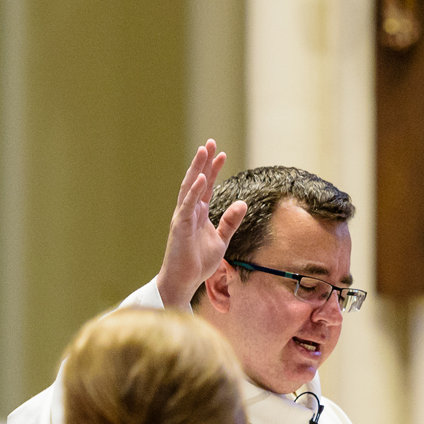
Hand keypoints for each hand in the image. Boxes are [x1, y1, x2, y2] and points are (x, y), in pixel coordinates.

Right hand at [154, 140, 247, 307]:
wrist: (184, 282)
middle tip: (210, 142)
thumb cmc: (198, 262)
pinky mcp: (180, 227)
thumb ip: (230, 221)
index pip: (207, 186)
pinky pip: (187, 206)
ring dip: (197, 169)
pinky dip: (194, 191)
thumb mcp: (221, 240)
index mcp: (199, 213)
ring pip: (190, 188)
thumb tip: (243, 202)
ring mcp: (183, 217)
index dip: (214, 169)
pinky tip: (201, 178)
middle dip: (203, 161)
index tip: (222, 153)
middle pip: (197, 181)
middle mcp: (189, 211)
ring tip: (204, 151)